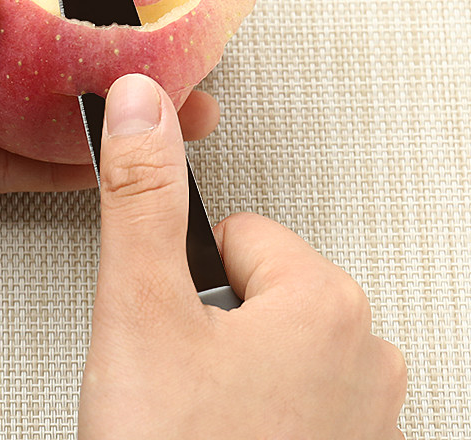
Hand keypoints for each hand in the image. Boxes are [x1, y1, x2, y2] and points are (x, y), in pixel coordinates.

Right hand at [78, 74, 406, 438]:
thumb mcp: (141, 312)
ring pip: (263, 353)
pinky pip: (285, 408)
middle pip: (250, 294)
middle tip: (175, 390)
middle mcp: (368, 356)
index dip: (182, 282)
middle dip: (203, 332)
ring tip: (194, 428)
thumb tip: (142, 103)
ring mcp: (366, 421)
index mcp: (326, 301)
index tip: (165, 333)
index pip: (235, 235)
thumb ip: (141, 197)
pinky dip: (248, 421)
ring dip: (222, 380)